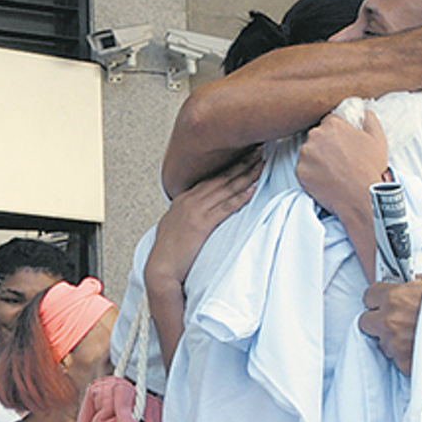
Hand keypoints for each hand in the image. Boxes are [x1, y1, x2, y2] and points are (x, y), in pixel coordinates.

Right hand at [146, 149, 261, 286]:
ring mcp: (195, 211)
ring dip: (245, 175)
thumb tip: (198, 213)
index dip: (229, 166)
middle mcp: (188, 201)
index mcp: (182, 200)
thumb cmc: (167, 254)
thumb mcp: (174, 227)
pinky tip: (253, 189)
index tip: (243, 158)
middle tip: (258, 151)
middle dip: (241, 163)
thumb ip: (186, 215)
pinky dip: (240, 197)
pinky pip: (226, 207)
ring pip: (225, 188)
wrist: (160, 270)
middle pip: (220, 178)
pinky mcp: (201, 224)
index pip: (210, 178)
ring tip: (260, 165)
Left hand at [296, 110, 387, 218]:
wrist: (361, 196)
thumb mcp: (377, 138)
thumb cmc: (370, 168)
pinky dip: (311, 174)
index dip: (336, 134)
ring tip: (333, 170)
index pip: (329, 123)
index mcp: (332, 125)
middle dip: (325, 146)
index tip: (342, 145)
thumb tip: (362, 112)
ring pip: (308, 153)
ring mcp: (305, 154)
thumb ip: (368, 119)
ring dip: (317, 159)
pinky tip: (325, 179)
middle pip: (317, 137)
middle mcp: (315, 136)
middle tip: (339, 160)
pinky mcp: (300, 172)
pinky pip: (303, 169)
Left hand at [359, 275, 421, 374]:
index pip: (368, 296)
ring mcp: (395, 343)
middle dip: (378, 319)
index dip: (378, 298)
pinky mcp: (404, 363)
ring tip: (416, 333)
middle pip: (366, 321)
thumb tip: (404, 283)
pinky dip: (405, 354)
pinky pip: (396, 359)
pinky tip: (420, 346)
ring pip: (381, 341)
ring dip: (393, 338)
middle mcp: (390, 321)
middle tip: (396, 318)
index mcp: (394, 297)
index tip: (385, 300)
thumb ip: (412, 283)